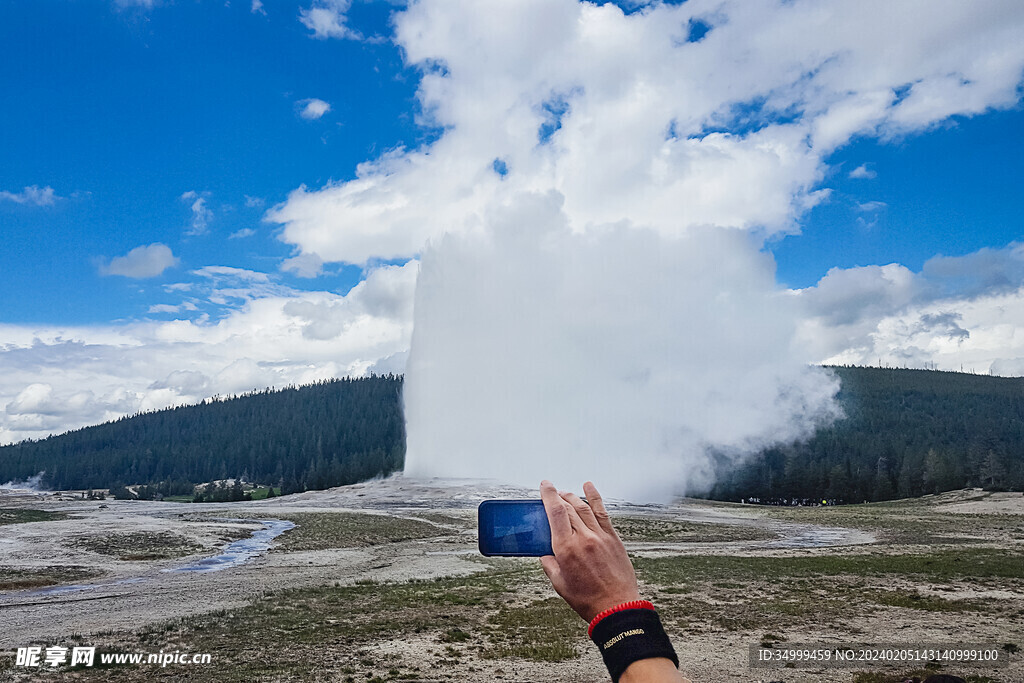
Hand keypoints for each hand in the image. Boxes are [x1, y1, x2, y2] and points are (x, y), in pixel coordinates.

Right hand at [539, 480, 640, 621]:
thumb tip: (546, 555)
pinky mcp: (613, 538)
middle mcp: (583, 538)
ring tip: (566, 493)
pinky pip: (602, 512)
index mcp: (566, 549)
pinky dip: (595, 497)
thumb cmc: (588, 599)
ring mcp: (600, 536)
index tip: (544, 486)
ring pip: (584, 507)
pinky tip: (589, 487)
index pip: (555, 512)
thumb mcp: (560, 584)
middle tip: (552, 492)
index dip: (548, 495)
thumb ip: (550, 565)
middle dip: (558, 496)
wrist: (616, 607)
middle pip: (568, 507)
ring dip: (572, 496)